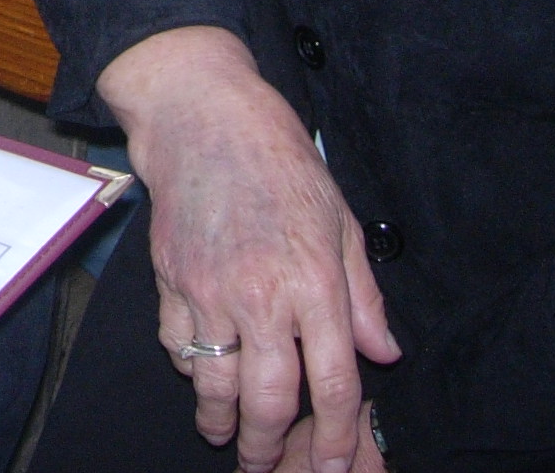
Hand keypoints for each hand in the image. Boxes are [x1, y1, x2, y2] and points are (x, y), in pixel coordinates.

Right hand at [98, 27, 398, 472]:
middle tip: (266, 468)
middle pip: (268, 400)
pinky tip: (201, 371)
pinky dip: (190, 368)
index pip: (333, 382)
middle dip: (268, 448)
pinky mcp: (171, 280)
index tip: (334, 465)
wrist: (202, 118)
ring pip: (215, 384)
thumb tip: (383, 353)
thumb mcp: (341, 220)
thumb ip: (363, 295)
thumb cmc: (278, 159)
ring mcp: (209, 290)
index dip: (336, 436)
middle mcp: (261, 295)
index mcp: (314, 281)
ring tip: (228, 436)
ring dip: (222, 422)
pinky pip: (178, 346)